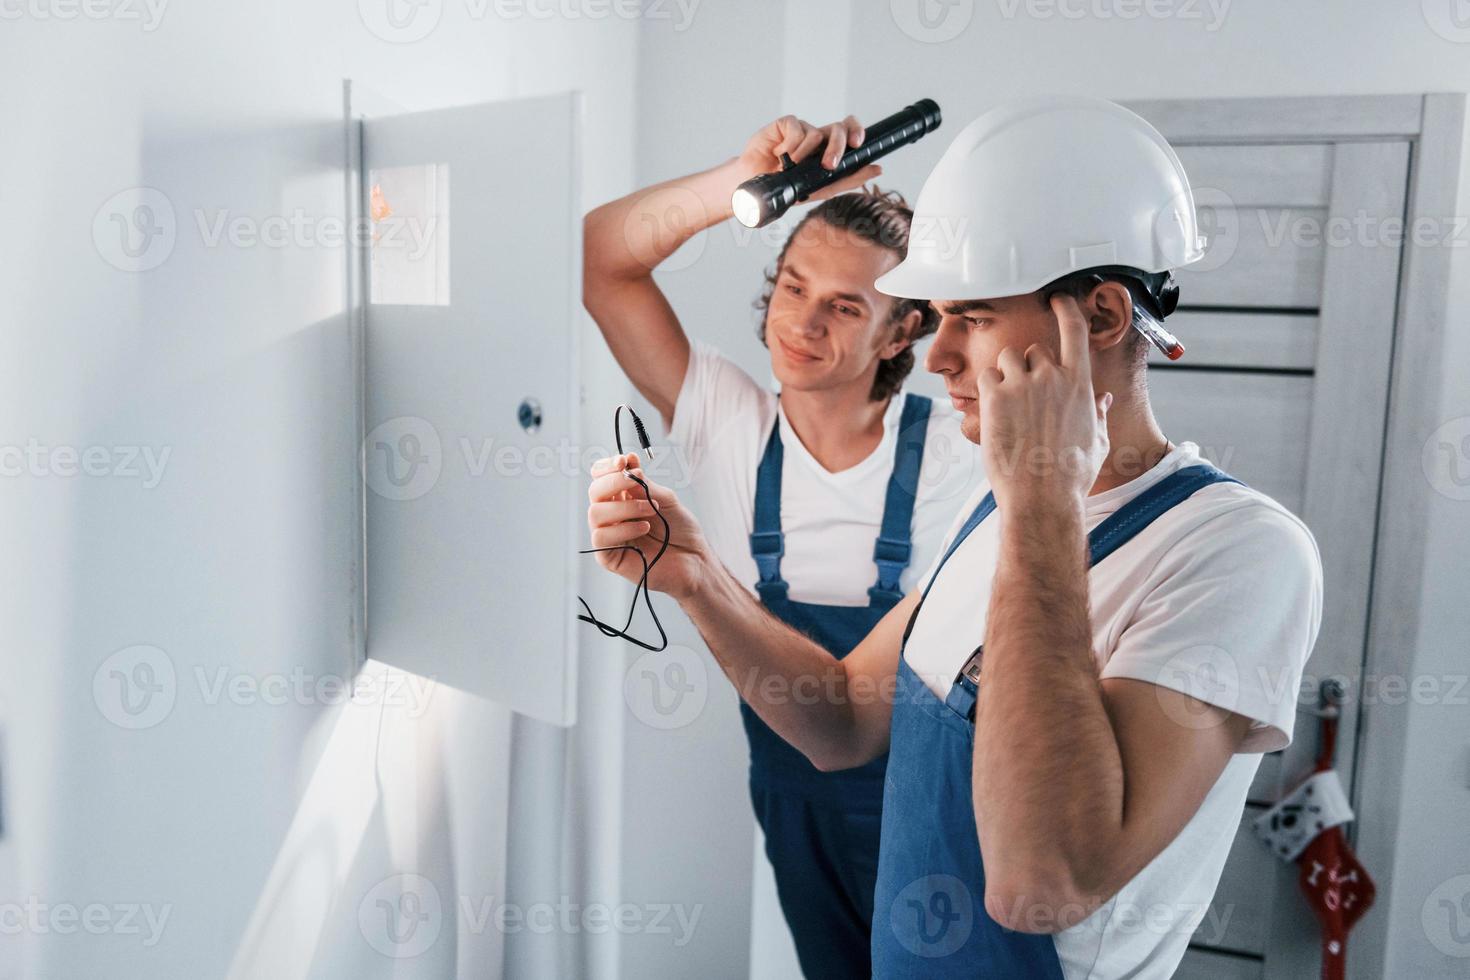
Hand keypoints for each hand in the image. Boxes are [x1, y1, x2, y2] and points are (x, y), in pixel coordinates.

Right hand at [586, 453, 711, 599]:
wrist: (694, 559)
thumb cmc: (680, 530)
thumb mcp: (665, 499)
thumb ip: (644, 484)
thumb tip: (627, 463)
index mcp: (622, 498)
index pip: (600, 477)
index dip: (607, 466)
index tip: (624, 461)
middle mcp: (611, 515)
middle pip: (594, 491)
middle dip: (614, 482)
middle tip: (637, 483)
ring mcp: (609, 535)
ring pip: (595, 513)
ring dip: (625, 507)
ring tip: (651, 510)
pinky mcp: (609, 556)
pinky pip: (601, 537)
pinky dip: (623, 528)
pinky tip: (644, 528)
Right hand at [736, 114, 881, 195]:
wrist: (756, 188)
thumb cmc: (787, 187)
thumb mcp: (820, 188)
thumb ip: (848, 179)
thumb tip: (878, 168)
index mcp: (829, 148)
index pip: (850, 131)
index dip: (858, 132)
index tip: (860, 146)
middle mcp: (818, 137)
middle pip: (838, 127)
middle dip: (838, 145)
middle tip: (829, 165)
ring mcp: (801, 129)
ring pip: (816, 133)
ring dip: (805, 155)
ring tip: (790, 167)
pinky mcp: (784, 124)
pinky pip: (795, 129)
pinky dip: (789, 146)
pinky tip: (779, 156)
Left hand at [979, 293, 1112, 511]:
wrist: (1042, 496)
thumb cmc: (1072, 476)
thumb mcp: (1097, 442)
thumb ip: (1099, 414)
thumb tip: (1104, 399)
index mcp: (1081, 384)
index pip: (1075, 330)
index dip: (1066, 309)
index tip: (1059, 298)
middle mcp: (1053, 376)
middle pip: (1034, 350)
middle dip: (1028, 368)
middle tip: (1025, 399)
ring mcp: (1023, 384)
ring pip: (1007, 358)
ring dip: (1005, 375)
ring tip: (1008, 406)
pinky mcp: (996, 395)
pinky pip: (986, 376)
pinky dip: (987, 389)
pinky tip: (993, 412)